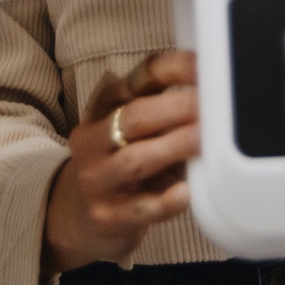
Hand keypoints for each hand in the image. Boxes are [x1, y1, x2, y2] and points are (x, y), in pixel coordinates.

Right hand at [41, 50, 198, 273]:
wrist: (76, 216)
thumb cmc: (116, 164)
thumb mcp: (129, 129)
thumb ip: (160, 106)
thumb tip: (203, 83)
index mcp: (104, 109)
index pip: (136, 80)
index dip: (172, 69)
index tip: (202, 67)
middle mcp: (94, 140)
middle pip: (134, 117)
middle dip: (176, 108)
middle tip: (209, 105)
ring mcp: (96, 180)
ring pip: (135, 160)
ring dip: (174, 146)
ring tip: (203, 140)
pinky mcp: (106, 217)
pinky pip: (140, 208)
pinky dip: (165, 200)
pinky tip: (185, 192)